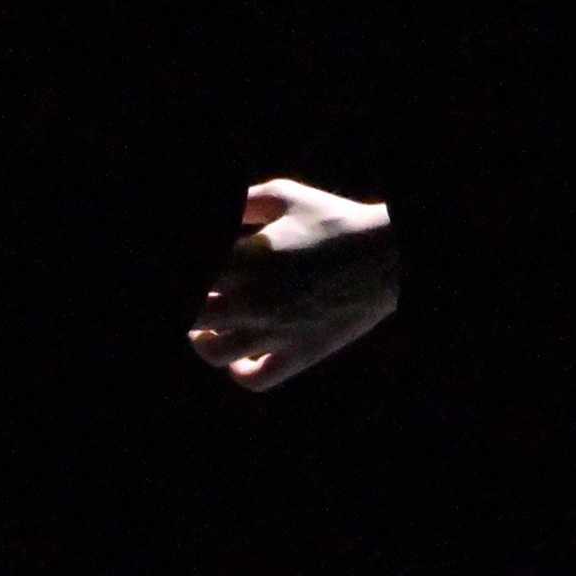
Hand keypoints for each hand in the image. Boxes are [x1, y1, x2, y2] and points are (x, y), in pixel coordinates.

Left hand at [189, 177, 399, 391]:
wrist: (386, 256)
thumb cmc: (335, 220)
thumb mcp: (284, 196)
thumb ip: (242, 203)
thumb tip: (216, 217)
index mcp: (247, 258)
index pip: (194, 275)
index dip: (189, 274)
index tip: (204, 273)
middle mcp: (255, 299)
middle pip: (194, 313)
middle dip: (192, 304)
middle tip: (199, 297)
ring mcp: (276, 331)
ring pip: (214, 351)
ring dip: (201, 339)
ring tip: (201, 329)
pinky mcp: (299, 353)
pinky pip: (256, 379)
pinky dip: (238, 372)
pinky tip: (238, 358)